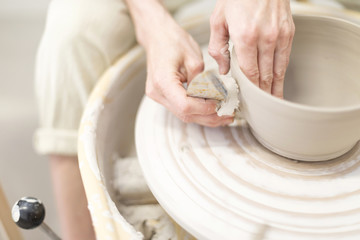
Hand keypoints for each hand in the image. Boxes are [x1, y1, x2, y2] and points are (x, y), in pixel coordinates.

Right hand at [128, 2, 233, 126]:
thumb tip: (213, 97)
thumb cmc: (173, 41)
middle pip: (185, 114)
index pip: (185, 105)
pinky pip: (181, 109)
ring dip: (205, 117)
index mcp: (163, 81)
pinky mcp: (162, 96)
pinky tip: (211, 110)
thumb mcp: (194, 58)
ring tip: (223, 116)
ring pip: (184, 115)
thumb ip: (202, 81)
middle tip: (228, 115)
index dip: (205, 109)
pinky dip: (197, 111)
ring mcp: (158, 96)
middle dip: (209, 117)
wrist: (157, 36)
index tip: (220, 104)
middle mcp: (157, 92)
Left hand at [208, 0, 294, 97]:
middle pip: (265, 75)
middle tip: (259, 110)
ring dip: (275, 89)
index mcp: (245, 37)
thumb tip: (224, 70)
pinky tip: (278, 83)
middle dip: (262, 95)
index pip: (249, 73)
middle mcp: (266, 38)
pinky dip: (281, 74)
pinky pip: (285, 59)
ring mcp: (280, 35)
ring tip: (272, 103)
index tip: (247, 102)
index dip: (249, 91)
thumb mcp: (218, 20)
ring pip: (278, 70)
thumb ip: (218, 48)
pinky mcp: (289, 32)